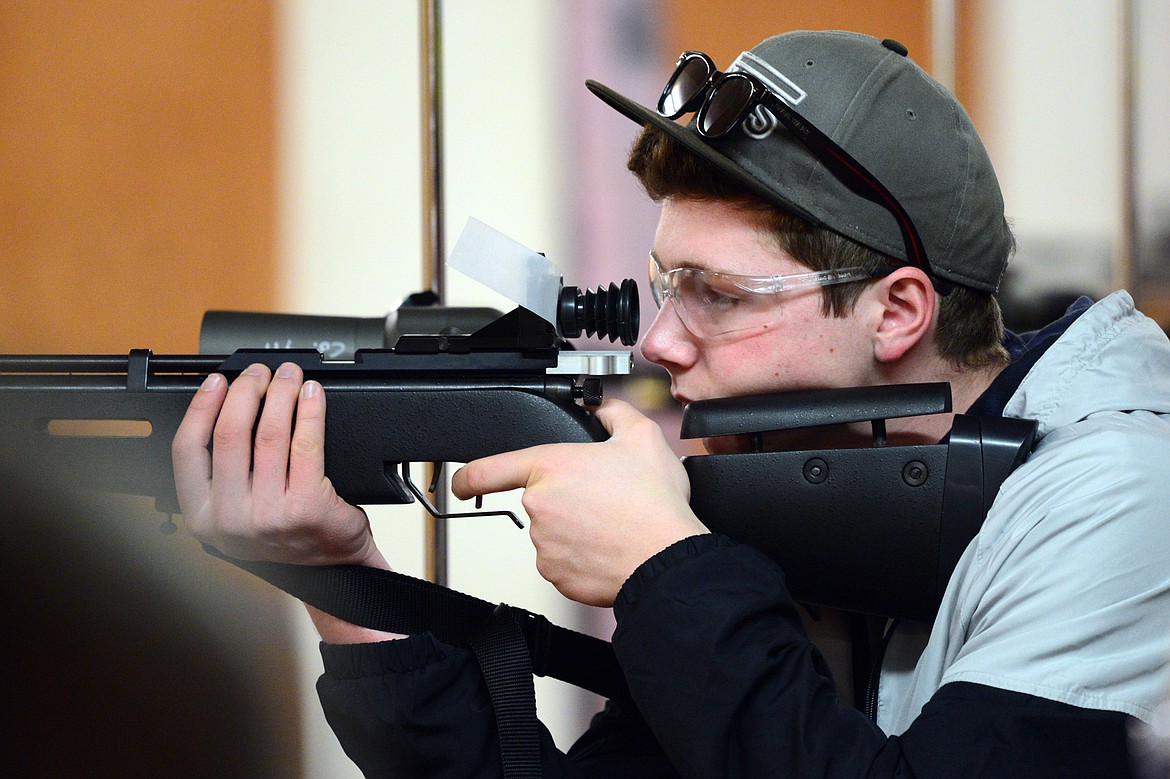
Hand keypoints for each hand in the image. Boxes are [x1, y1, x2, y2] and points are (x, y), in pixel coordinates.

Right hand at [172, 362, 385, 569]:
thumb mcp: (238, 512)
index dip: (201, 407)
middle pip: (230, 435)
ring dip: (280, 394)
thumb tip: (229, 405)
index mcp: (203, 517)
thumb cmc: (287, 535)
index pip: (187, 450)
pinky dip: (309, 412)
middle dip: (245, 392)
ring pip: (269, 434)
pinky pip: (306, 444)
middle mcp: (231, 520)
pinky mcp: (306, 507)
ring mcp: (268, 515)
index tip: (217, 381)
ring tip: (288, 376)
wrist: (333, 569)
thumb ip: (225, 472)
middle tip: (260, 373)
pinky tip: (312, 395)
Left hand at [451, 399, 707, 606]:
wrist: (667, 559)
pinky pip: (563, 562)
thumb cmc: (654, 504)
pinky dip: (582, 557)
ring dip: (575, 529)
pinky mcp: (558, 576)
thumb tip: (600, 406)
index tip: (462, 483)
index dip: (467, 476)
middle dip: (567, 499)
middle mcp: (539, 507)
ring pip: (553, 533)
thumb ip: (612, 412)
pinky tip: (609, 547)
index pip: (487, 470)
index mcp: (550, 467)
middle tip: (604, 499)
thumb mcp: (642, 436)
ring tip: (613, 524)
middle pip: (540, 500)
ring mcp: (545, 545)